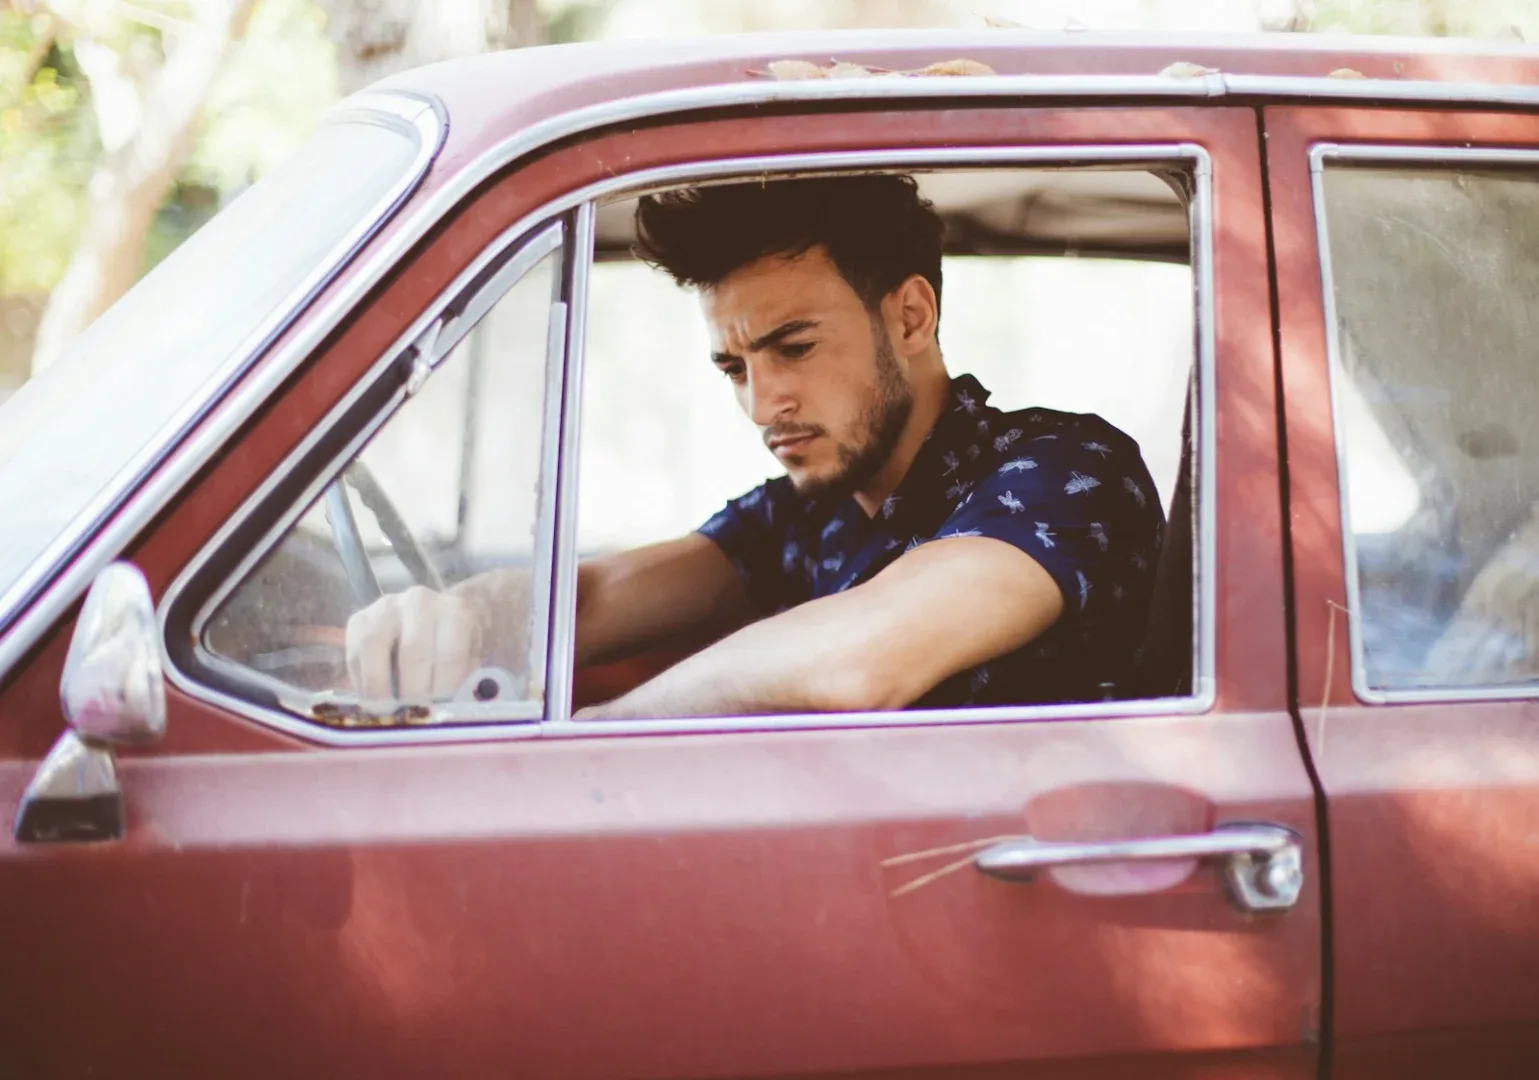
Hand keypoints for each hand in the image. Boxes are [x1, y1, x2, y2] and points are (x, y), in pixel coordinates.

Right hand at [345, 586, 484, 700]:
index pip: (450, 653)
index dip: (442, 686)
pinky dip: (361, 681)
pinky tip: (372, 696)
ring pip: (374, 646)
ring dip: (379, 686)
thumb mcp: (466, 660)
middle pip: (413, 651)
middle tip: (411, 712)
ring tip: (386, 709)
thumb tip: (433, 711)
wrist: (435, 617)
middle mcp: (419, 602)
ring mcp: (386, 607)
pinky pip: (353, 653)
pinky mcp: (359, 619)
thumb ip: (454, 680)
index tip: (437, 706)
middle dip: (412, 690)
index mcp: (454, 611)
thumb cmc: (452, 646)